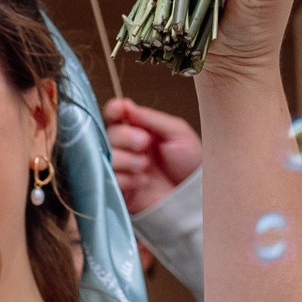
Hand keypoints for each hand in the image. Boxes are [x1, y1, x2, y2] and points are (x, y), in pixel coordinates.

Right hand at [105, 95, 202, 214]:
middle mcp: (127, 147)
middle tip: (144, 143)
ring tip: (145, 166)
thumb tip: (127, 106)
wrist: (194, 194)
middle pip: (109, 134)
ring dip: (126, 159)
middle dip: (125, 136)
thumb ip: (152, 118)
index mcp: (139, 129)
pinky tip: (143, 182)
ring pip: (107, 157)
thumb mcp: (177, 132)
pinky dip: (127, 179)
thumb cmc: (190, 163)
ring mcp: (122, 169)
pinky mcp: (120, 190)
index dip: (114, 110)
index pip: (115, 114)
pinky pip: (110, 180)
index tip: (121, 111)